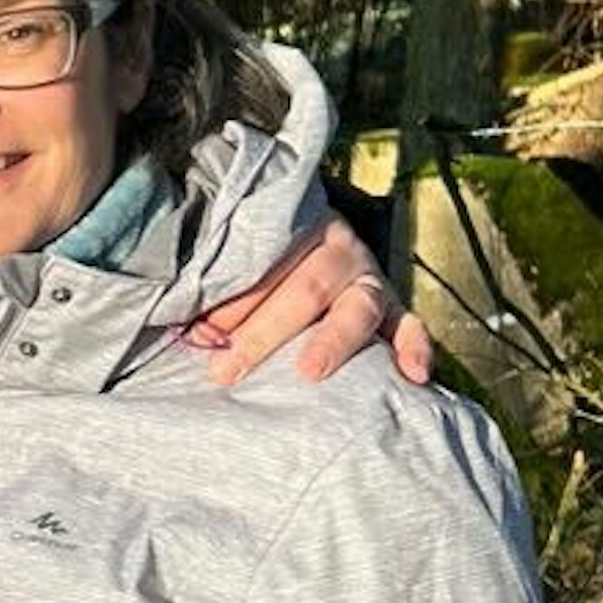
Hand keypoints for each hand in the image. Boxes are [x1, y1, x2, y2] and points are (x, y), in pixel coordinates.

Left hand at [187, 214, 432, 386]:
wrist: (307, 236)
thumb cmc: (258, 259)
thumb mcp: (237, 257)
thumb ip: (215, 284)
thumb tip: (187, 328)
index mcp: (292, 229)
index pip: (262, 264)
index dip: (230, 302)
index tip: (199, 333)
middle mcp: (336, 249)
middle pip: (304, 290)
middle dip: (263, 332)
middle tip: (228, 368)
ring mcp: (367, 276)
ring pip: (356, 307)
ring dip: (332, 341)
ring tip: (310, 370)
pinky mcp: (392, 305)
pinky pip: (409, 324)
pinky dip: (415, 347)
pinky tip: (413, 374)